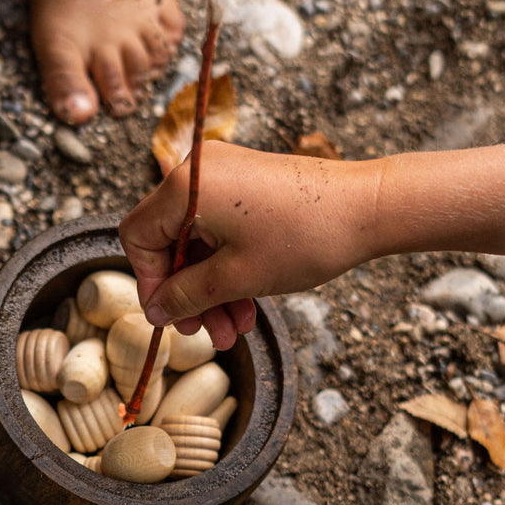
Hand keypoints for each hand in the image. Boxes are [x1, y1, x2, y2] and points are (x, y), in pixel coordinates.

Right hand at [118, 144, 381, 347]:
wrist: (366, 209)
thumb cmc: (303, 236)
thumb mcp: (235, 278)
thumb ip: (185, 295)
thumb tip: (156, 309)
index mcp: (184, 187)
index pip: (138, 237)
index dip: (150, 282)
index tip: (170, 316)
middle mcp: (198, 173)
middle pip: (169, 242)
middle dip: (187, 293)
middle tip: (204, 331)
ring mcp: (225, 176)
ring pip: (199, 243)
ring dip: (212, 289)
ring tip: (235, 328)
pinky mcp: (248, 184)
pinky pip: (222, 231)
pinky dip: (229, 267)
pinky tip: (248, 305)